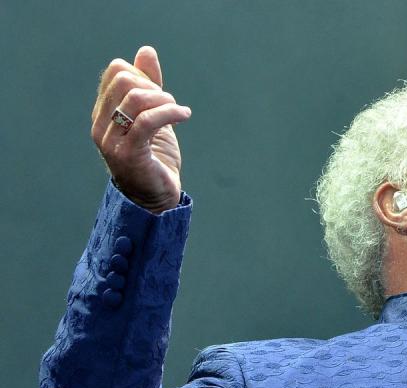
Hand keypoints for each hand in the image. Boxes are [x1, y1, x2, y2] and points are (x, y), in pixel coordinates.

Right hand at [91, 46, 190, 213]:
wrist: (155, 197)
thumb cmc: (153, 157)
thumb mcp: (152, 116)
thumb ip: (149, 85)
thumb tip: (146, 50)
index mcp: (103, 112)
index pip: (115, 72)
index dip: (144, 75)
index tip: (161, 93)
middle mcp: (101, 124)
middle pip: (123, 80)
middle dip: (154, 86)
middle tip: (170, 103)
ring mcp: (112, 140)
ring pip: (136, 98)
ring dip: (166, 100)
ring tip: (179, 112)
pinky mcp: (130, 154)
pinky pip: (148, 121)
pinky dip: (171, 113)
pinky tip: (185, 115)